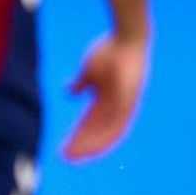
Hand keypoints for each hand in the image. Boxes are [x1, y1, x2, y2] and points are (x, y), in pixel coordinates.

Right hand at [62, 33, 147, 160]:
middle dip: (84, 145)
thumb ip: (82, 84)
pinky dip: (102, 133)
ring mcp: (126, 103)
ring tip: (72, 154)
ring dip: (89, 144)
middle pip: (100, 131)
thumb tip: (70, 93)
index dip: (83, 137)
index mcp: (111, 100)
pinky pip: (115, 122)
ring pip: (107, 131)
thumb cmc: (110, 51)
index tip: (67, 148)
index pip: (96, 124)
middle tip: (66, 158)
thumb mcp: (90, 70)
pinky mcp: (129, 100)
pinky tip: (88, 141)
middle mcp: (120, 106)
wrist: (126, 36)